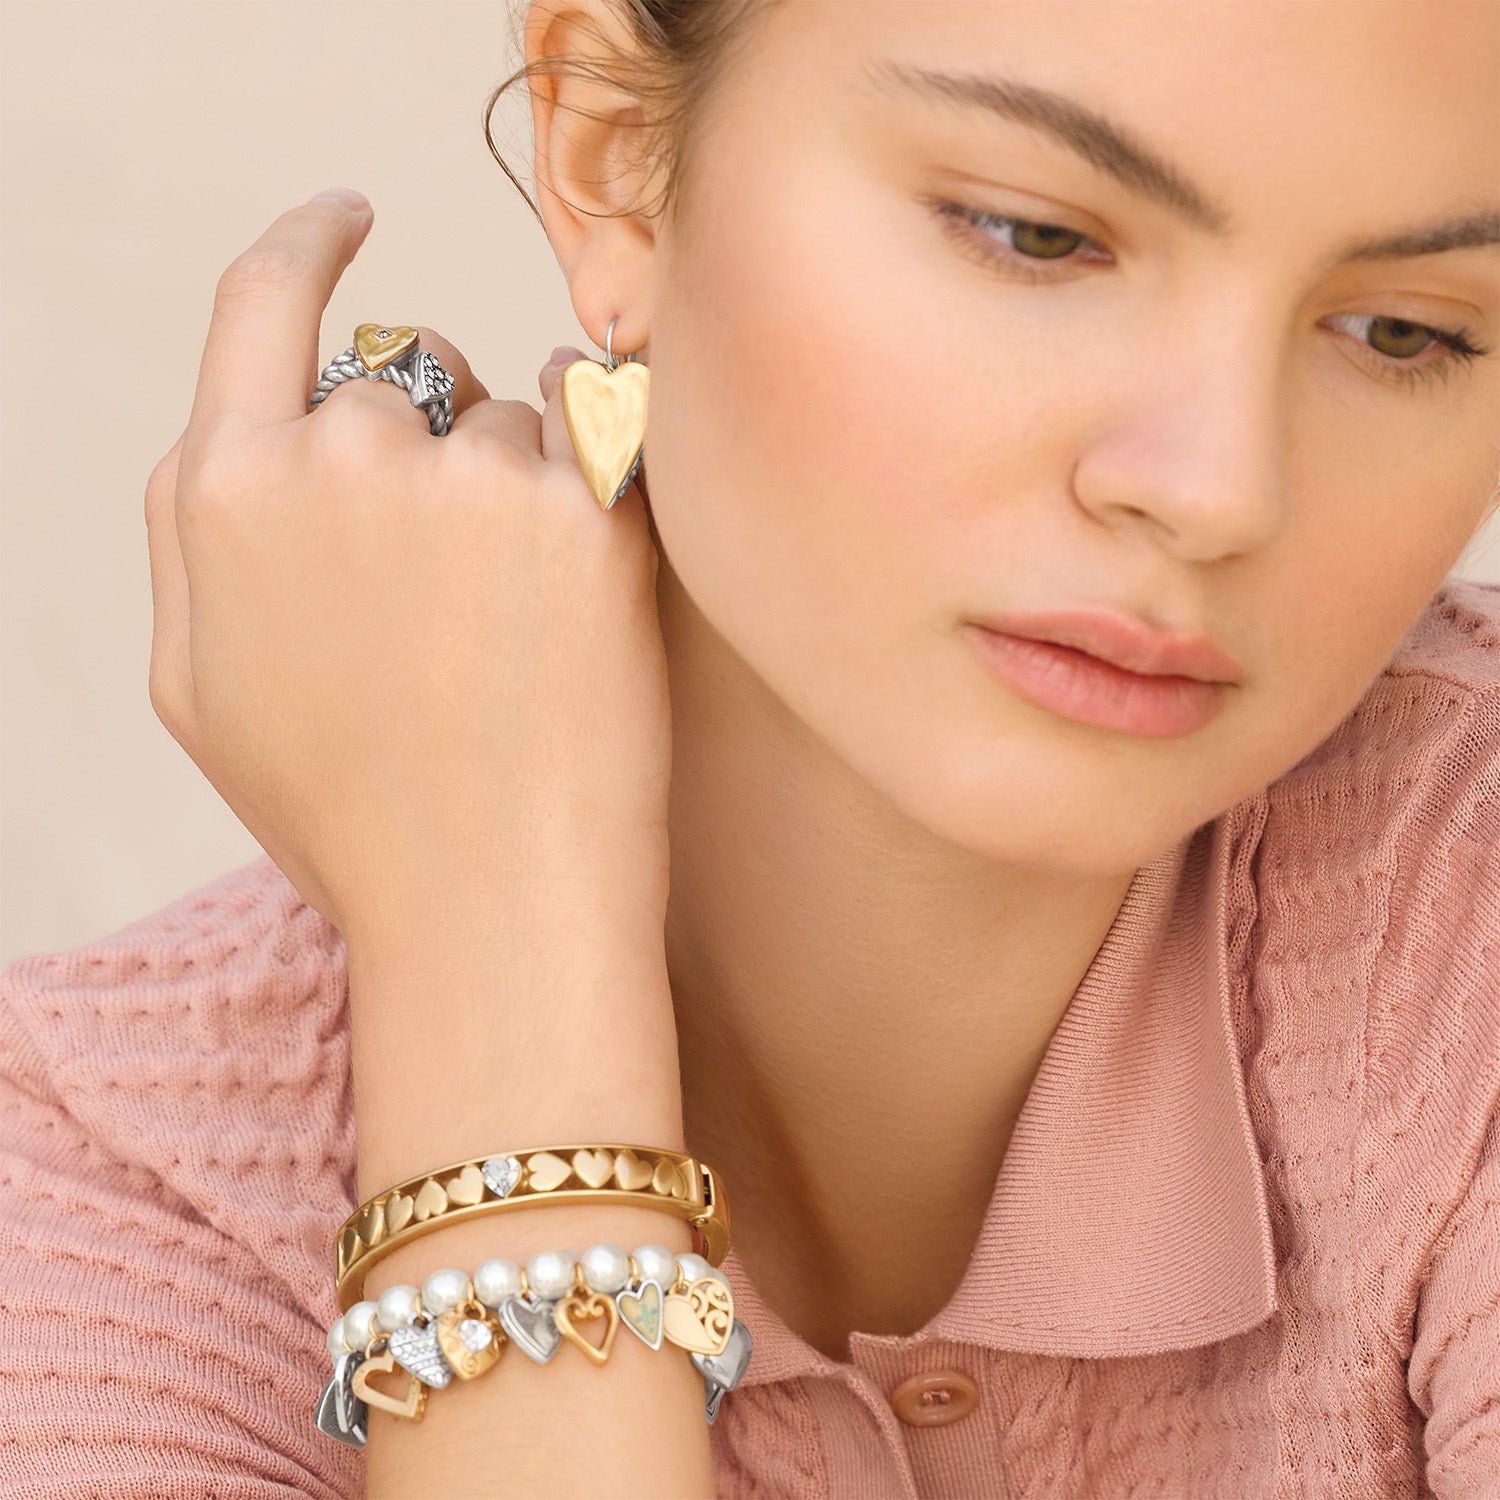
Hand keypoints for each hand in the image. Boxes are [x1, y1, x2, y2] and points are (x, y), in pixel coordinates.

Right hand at [143, 191, 671, 946]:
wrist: (492, 906)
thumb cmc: (347, 812)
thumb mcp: (199, 685)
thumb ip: (195, 528)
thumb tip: (241, 421)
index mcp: (228, 494)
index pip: (261, 302)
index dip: (305, 244)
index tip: (345, 216)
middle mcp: (343, 461)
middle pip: (402, 377)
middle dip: (429, 444)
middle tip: (452, 584)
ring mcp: (474, 483)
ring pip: (506, 415)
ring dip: (514, 486)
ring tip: (513, 631)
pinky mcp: (590, 515)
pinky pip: (597, 422)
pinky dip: (594, 469)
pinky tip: (582, 572)